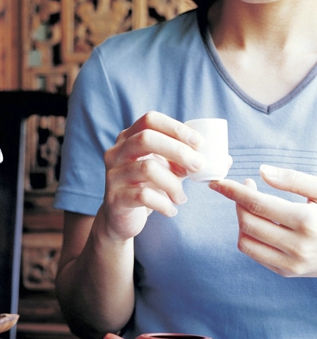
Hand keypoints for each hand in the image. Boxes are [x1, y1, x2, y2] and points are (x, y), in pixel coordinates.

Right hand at [100, 111, 204, 240]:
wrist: (122, 218)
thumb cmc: (148, 187)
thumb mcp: (167, 170)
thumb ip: (188, 162)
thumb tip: (226, 159)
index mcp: (128, 138)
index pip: (150, 120)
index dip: (176, 128)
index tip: (199, 142)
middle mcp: (116, 153)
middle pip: (146, 139)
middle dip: (178, 151)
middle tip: (199, 166)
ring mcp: (112, 175)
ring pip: (146, 168)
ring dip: (173, 183)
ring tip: (182, 198)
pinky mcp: (114, 198)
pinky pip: (143, 196)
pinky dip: (163, 204)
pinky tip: (171, 210)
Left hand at [209, 165, 316, 276]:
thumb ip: (294, 180)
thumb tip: (261, 171)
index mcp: (308, 221)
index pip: (256, 204)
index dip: (233, 191)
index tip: (218, 183)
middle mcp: (298, 246)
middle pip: (247, 222)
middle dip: (238, 203)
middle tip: (246, 187)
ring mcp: (292, 264)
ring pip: (245, 241)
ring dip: (242, 220)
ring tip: (253, 205)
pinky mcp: (287, 272)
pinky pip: (254, 253)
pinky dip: (249, 236)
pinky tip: (261, 222)